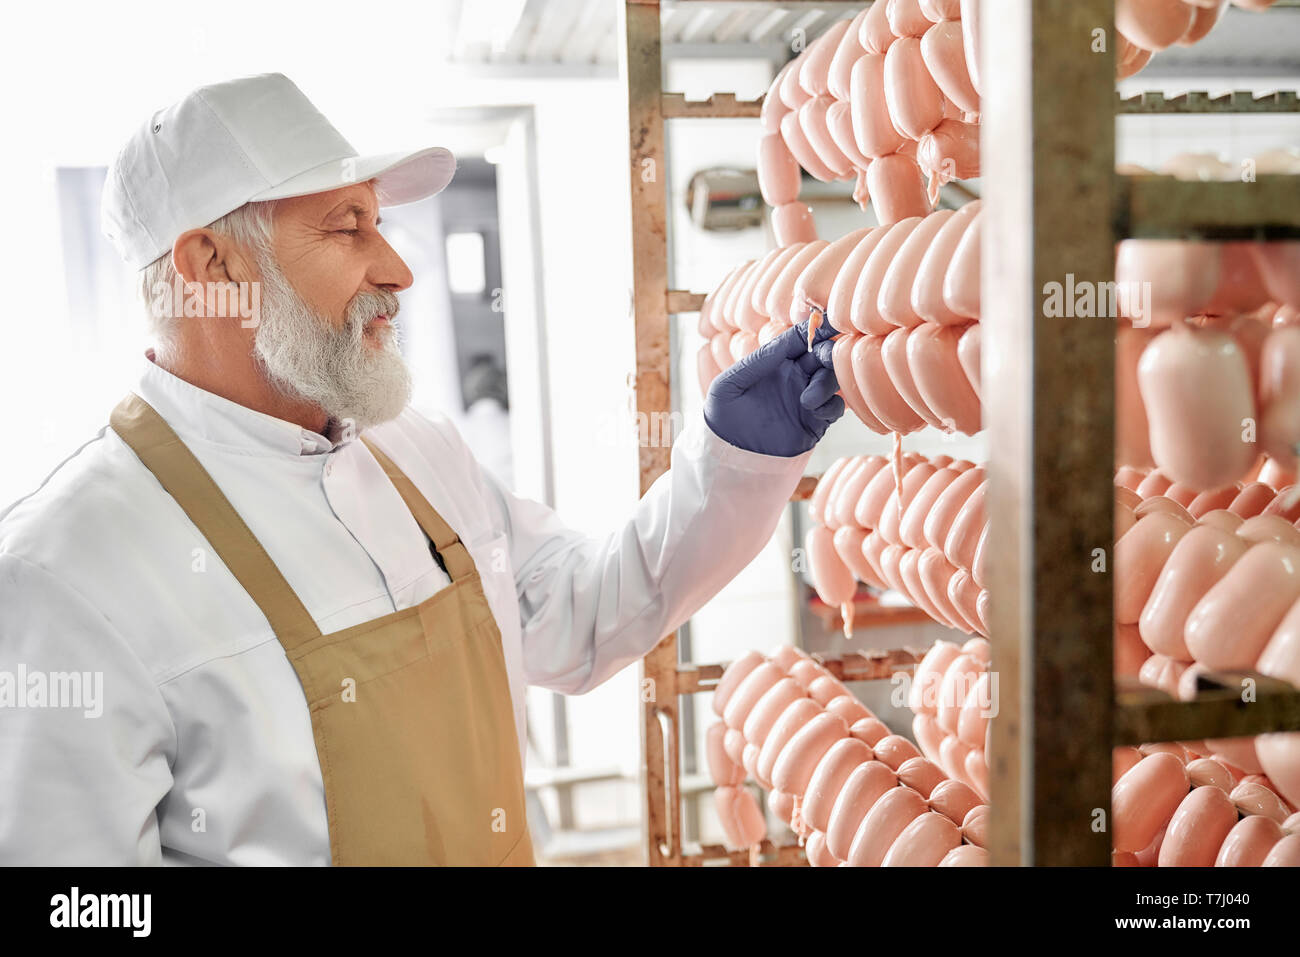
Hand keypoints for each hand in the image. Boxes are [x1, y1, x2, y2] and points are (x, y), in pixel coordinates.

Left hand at [703, 317, 843, 456]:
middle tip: (824, 358)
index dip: (815, 329)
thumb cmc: (722, 416)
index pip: (800, 339)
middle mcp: (793, 376)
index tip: (829, 320)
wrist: (728, 455)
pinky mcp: (814, 422)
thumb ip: (756, 362)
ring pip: (831, 379)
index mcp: (774, 362)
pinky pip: (835, 407)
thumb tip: (784, 342)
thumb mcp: (729, 384)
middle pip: (823, 354)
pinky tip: (814, 412)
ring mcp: (806, 398)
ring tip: (807, 401)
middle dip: (828, 352)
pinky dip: (831, 406)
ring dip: (826, 384)